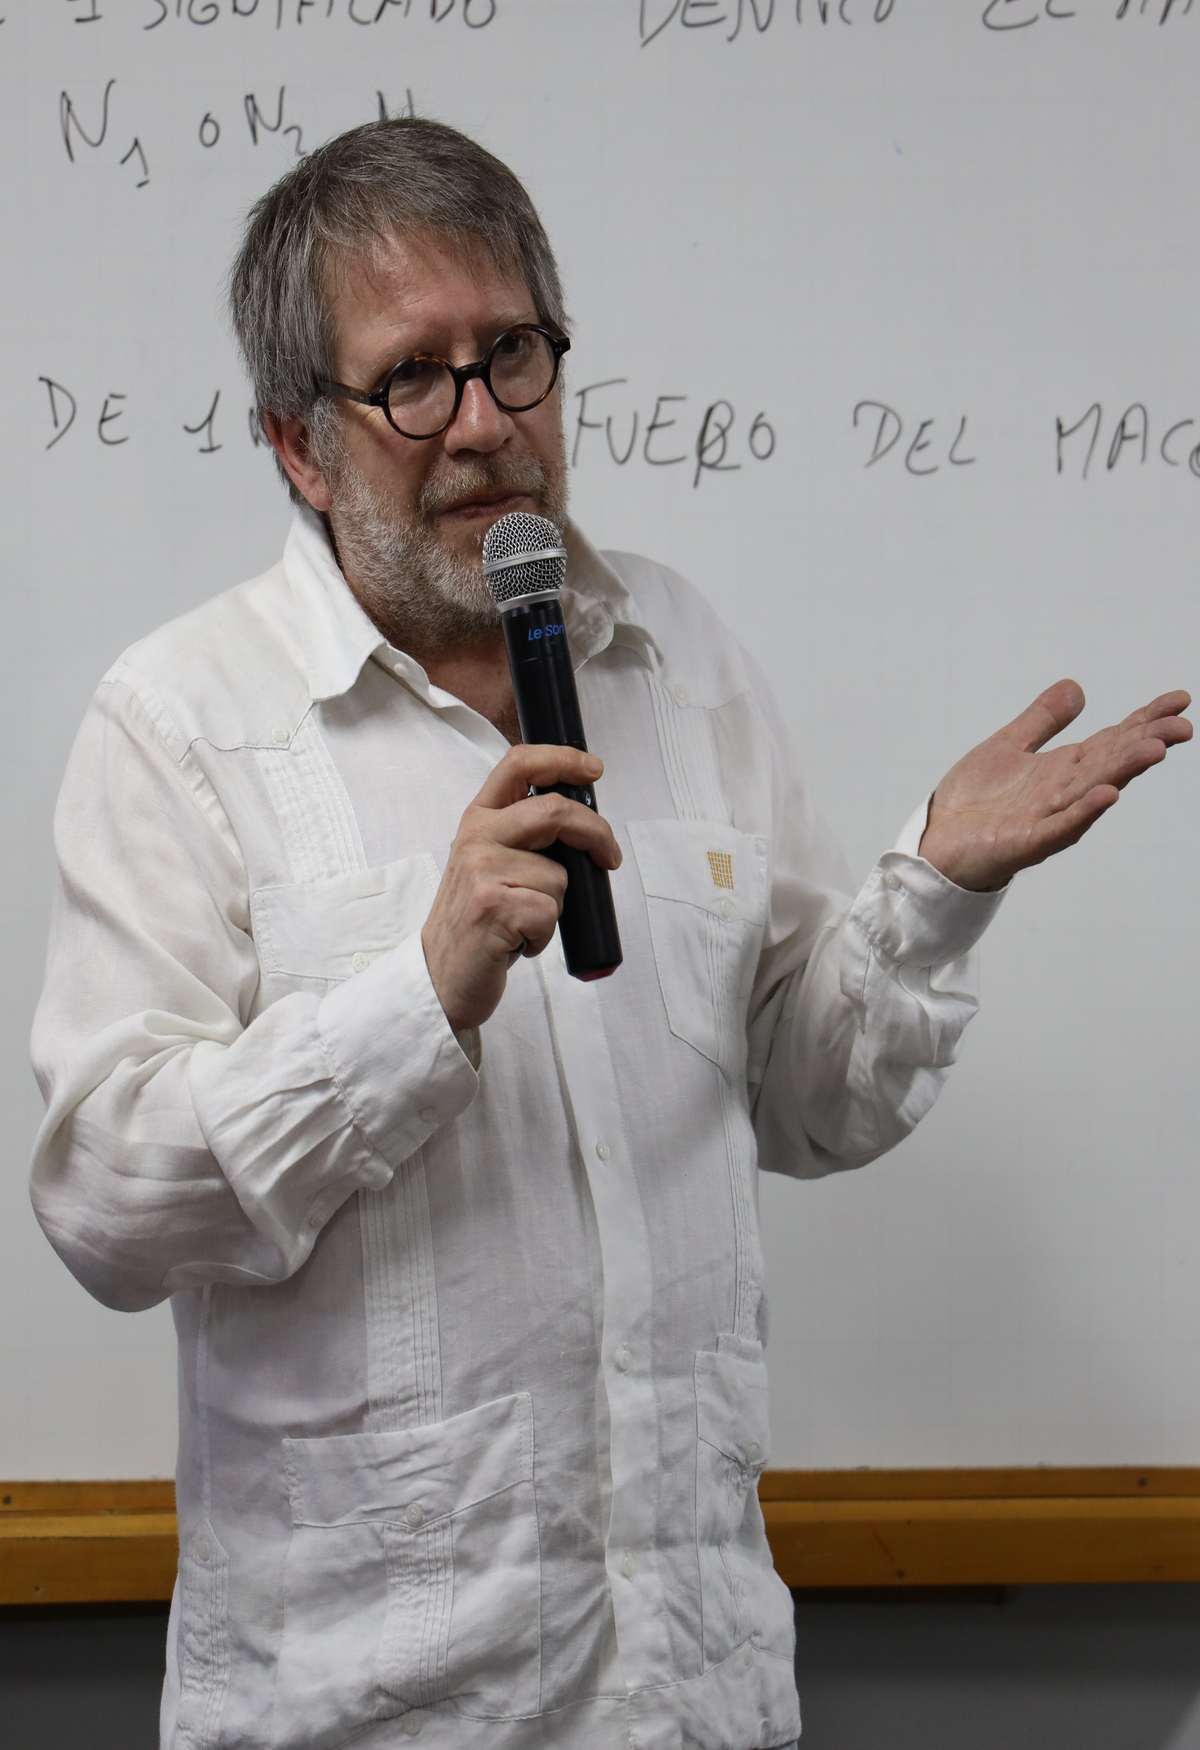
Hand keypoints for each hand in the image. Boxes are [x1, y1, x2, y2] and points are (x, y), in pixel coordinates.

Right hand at [422, 745, 621, 1031]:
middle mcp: (476, 838)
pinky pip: (551, 912)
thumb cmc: (476, 922)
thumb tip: (583, 827)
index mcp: (478, 820)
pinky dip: (545, 935)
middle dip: (596, 834)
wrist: (441, 974)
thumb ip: (524, 837)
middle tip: (608, 858)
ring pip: (559, 875)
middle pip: (554, 811)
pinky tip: (519, 941)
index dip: (562, 759)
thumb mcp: (489, 864)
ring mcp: (481, 871)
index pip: (519, 765)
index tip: (593, 769)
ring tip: (524, 921)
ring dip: (556, 905)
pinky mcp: (493, 906)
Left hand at [918, 680, 1191, 891]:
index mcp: (1062, 769)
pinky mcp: (1025, 842)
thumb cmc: (974, 803)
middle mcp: (1063, 792)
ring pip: (1092, 791)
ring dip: (1123, 771)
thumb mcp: (1007, 747)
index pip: (1112, 740)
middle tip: (1183, 726)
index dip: (1144, 720)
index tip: (1180, 699)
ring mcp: (1047, 818)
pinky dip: (1083, 812)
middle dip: (1146, 744)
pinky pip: (1059, 827)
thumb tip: (1076, 687)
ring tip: (1154, 750)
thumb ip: (1042, 721)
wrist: (937, 844)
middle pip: (1111, 763)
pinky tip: (1106, 795)